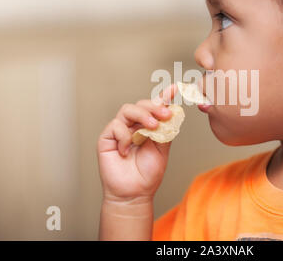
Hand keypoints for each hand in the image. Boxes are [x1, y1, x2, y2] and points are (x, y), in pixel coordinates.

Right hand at [97, 84, 177, 202]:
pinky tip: (128, 149)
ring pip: (128, 110)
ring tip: (152, 126)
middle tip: (165, 114)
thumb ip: (165, 130)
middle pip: (141, 105)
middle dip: (154, 106)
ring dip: (142, 115)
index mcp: (148, 126)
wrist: (134, 193)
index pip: (156, 108)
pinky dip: (125, 136)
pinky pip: (115, 126)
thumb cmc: (148, 174)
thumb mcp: (163, 149)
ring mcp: (120, 130)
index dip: (164, 96)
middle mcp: (134, 125)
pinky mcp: (107, 138)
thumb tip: (172, 112)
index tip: (175, 88)